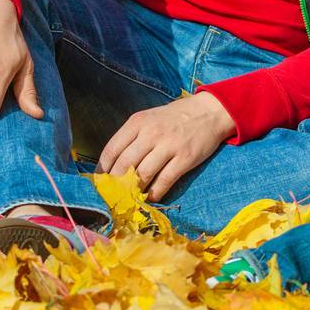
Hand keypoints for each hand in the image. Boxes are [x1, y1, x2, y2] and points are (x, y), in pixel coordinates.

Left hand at [97, 92, 235, 201]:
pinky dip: (155, 193)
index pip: (112, 150)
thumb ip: (132, 138)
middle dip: (117, 184)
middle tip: (115, 195)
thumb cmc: (174, 118)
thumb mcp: (149, 119)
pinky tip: (151, 197)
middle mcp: (151, 133)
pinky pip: (164, 181)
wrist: (208, 112)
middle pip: (125, 165)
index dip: (103, 170)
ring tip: (132, 198)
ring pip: (143, 175)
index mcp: (138, 122)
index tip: (101, 183)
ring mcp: (169, 145)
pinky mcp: (185, 158)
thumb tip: (113, 166)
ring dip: (135, 190)